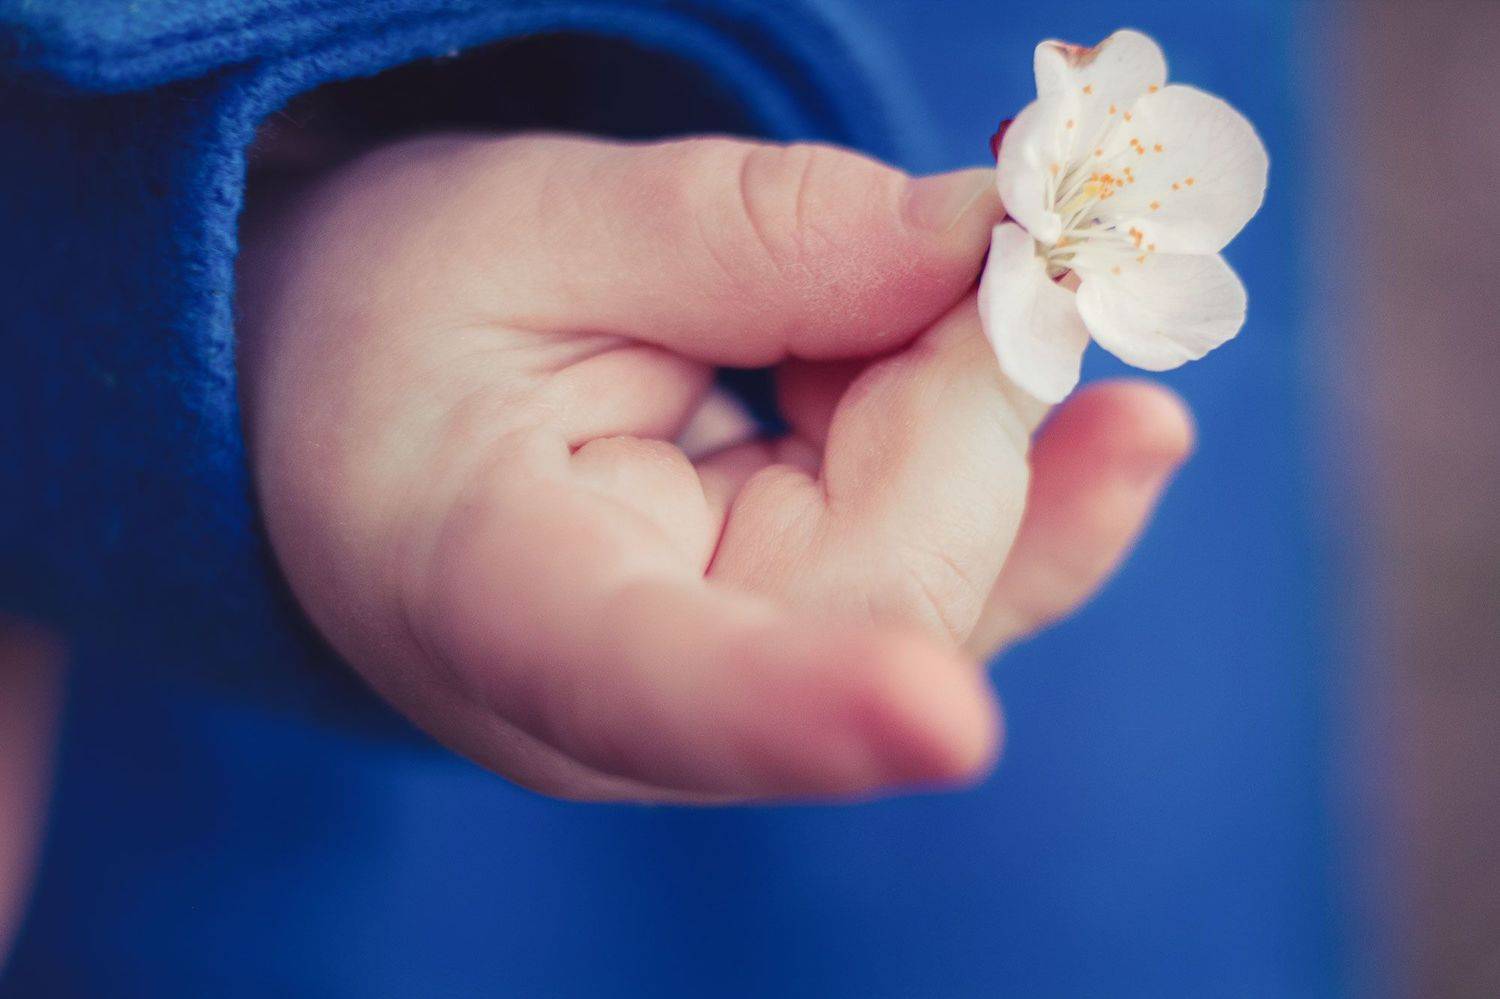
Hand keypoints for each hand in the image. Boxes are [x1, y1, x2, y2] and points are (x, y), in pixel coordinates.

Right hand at [237, 134, 1190, 801]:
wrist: (366, 399)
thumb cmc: (401, 315)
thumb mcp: (533, 223)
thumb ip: (748, 236)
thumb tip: (979, 248)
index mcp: (490, 595)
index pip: (640, 684)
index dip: (792, 705)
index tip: (938, 719)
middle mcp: (624, 701)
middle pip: (883, 589)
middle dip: (977, 390)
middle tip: (1023, 226)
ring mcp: (728, 690)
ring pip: (955, 582)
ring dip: (1005, 404)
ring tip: (1009, 273)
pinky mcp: (798, 645)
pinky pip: (962, 573)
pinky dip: (1032, 463)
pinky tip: (1123, 422)